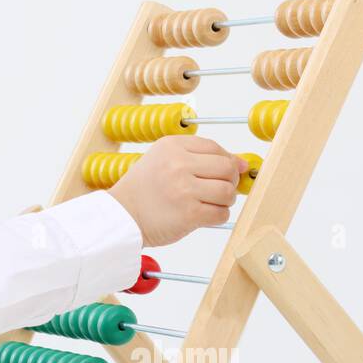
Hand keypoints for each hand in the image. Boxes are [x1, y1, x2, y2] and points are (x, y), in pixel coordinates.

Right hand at [106, 136, 246, 247]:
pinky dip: (217, 216)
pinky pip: (221, 213)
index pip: (215, 148)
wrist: (122, 216)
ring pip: (228, 192)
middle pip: (227, 168)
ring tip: (209, 203)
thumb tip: (241, 164)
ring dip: (224, 200)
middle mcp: (178, 164)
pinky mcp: (190, 213)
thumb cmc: (144, 190)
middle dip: (229, 181)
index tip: (225, 171)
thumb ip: (199, 156)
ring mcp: (184, 189)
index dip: (226, 161)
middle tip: (217, 189)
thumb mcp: (164, 160)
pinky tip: (202, 215)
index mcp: (172, 146)